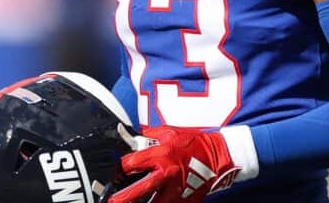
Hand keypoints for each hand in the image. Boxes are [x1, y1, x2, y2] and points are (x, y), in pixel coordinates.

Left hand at [109, 126, 239, 202]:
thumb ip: (147, 136)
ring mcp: (176, 190)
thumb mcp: (168, 132)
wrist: (216, 156)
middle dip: (123, 197)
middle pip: (139, 190)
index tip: (118, 170)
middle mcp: (166, 174)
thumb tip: (131, 138)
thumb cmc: (192, 143)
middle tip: (112, 202)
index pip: (132, 163)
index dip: (122, 167)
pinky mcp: (184, 200)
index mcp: (161, 155)